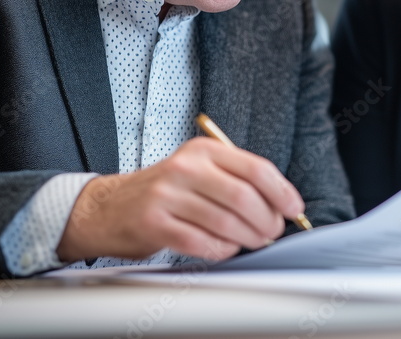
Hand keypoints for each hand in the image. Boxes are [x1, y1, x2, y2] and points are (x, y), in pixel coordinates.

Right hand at [56, 137, 304, 262]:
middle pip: (243, 196)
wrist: (107, 207)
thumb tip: (280, 202)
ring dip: (247, 238)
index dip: (281, 192)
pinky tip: (225, 249)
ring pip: (225, 222)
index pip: (255, 168)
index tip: (293, 209)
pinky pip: (201, 242)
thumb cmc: (164, 191)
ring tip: (253, 242)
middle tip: (273, 232)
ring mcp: (167, 195)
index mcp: (203, 150)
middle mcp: (185, 167)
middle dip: (267, 220)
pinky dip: (221, 250)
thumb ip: (234, 179)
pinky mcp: (154, 223)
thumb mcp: (198, 170)